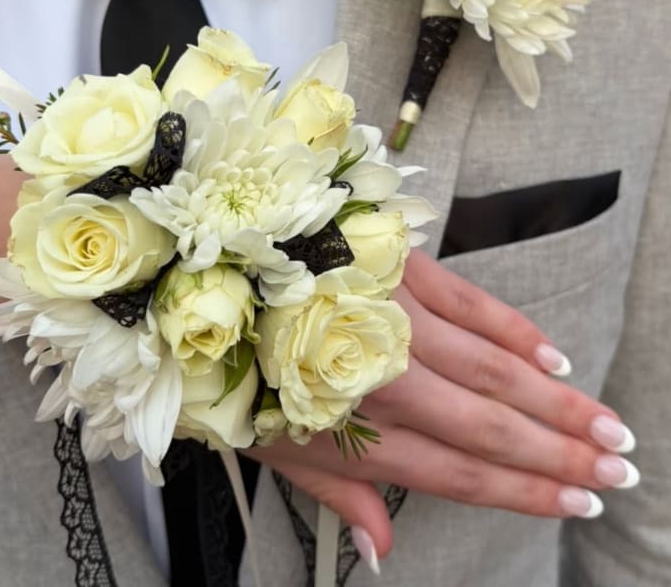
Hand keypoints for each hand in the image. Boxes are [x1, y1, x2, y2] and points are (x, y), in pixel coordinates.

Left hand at [246, 249, 637, 560]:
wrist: (202, 268)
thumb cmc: (230, 363)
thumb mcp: (268, 444)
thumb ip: (335, 495)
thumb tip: (382, 552)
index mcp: (351, 432)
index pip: (457, 474)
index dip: (523, 492)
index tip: (576, 502)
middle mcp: (381, 380)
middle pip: (489, 428)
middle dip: (561, 454)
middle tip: (617, 471)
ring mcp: (392, 320)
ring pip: (493, 371)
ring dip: (558, 402)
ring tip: (607, 427)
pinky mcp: (394, 269)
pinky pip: (470, 305)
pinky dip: (515, 333)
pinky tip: (552, 360)